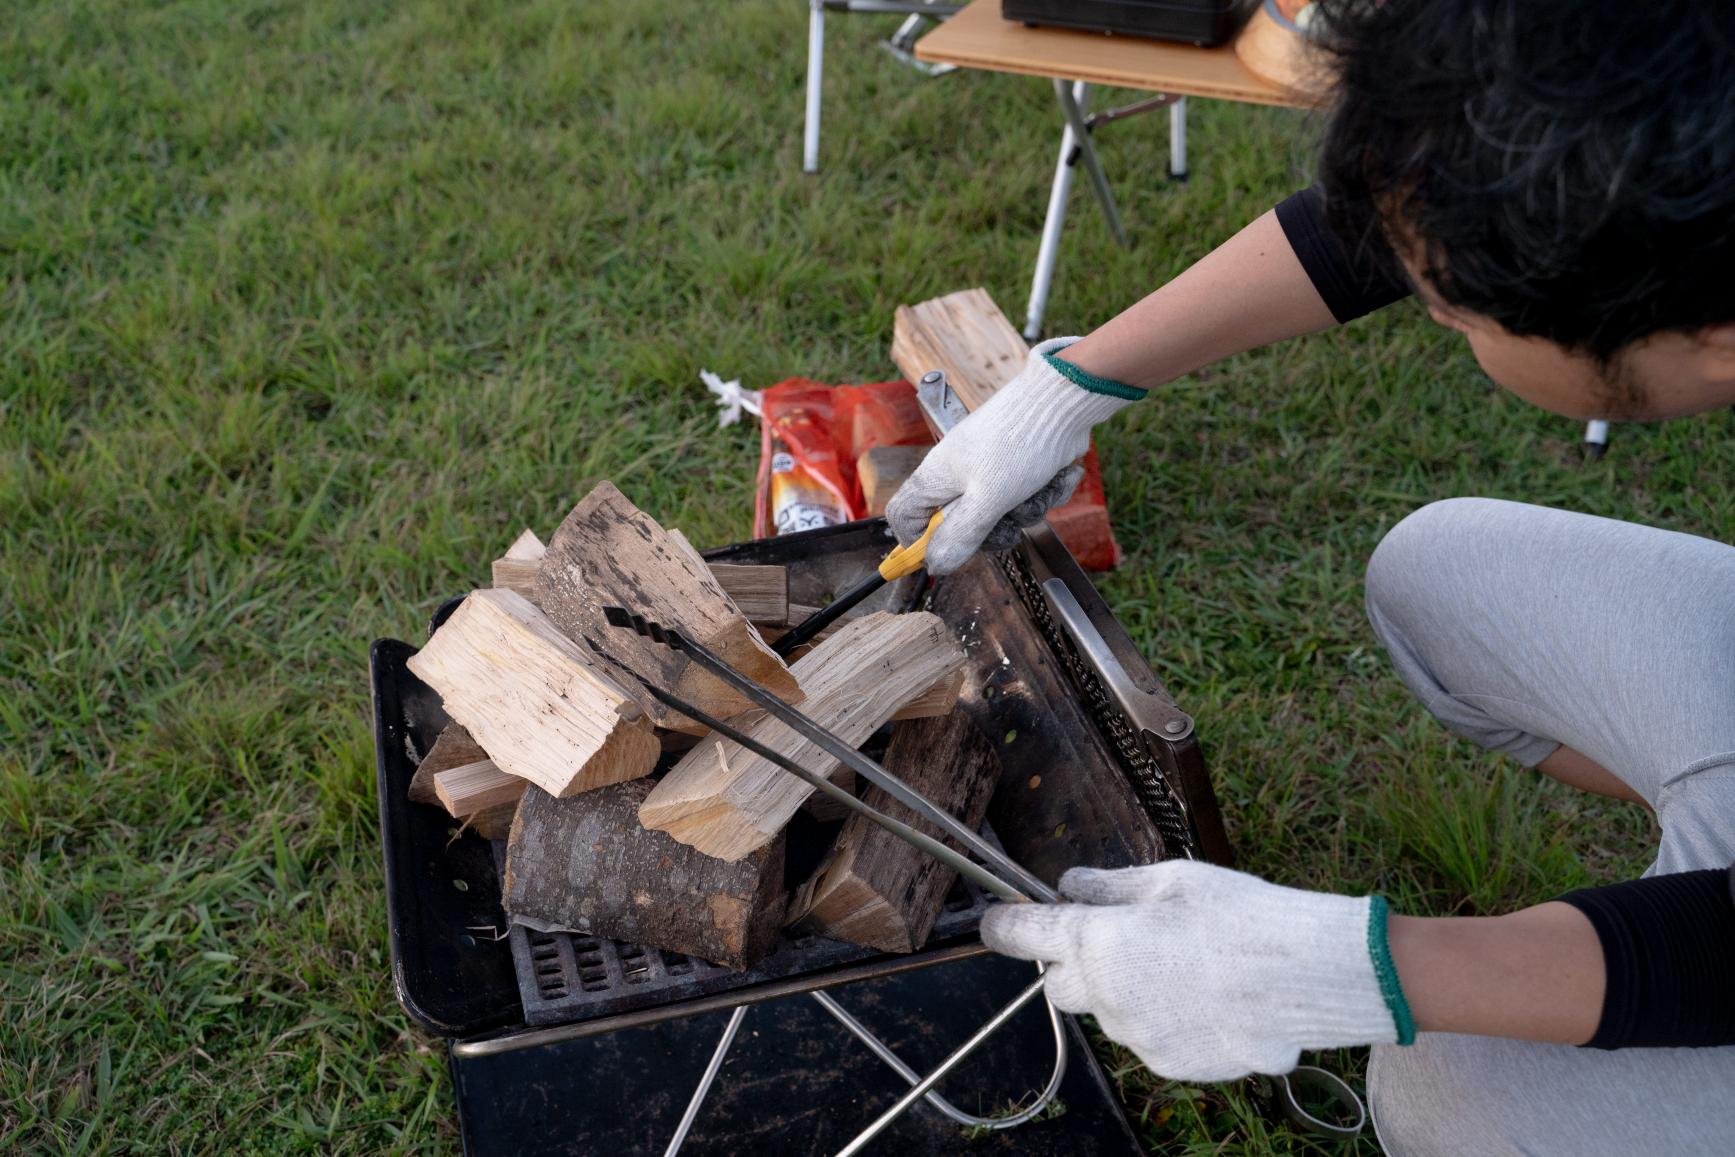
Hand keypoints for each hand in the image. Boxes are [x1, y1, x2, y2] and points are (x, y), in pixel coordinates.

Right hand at [885, 337, 1139, 574]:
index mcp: (937, 477)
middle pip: (960, 527)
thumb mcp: (989, 499)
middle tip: (1009, 522)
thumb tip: (936, 564)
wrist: (1066, 399)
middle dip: (994, 530)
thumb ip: (961, 535)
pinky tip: (1055, 476)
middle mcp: (959, 474)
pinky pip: (1026, 499)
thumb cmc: (1019, 441)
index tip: (944, 555)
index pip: (904, 515)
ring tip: (1040, 488)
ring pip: (1001, 516)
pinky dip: (1045, 492)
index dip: (917, 541)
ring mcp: (990, 471)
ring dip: (1027, 509)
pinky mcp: (1019, 469)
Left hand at [981, 860, 1406, 1081]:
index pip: (1023, 936)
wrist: (1305, 976)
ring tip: (1182, 964)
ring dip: (1123, 989)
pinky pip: (1147, 1035)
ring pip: (1109, 1011)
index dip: (1004, 926)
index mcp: (1097, 942)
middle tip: (1116, 935)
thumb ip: (1106, 886)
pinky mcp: (1170, 1063)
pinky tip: (1203, 994)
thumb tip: (1068, 887)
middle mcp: (1106, 996)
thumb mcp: (1166, 880)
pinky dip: (1161, 1015)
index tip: (996, 922)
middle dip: (1074, 962)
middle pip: (1060, 984)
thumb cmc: (1237, 915)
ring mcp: (1137, 1036)